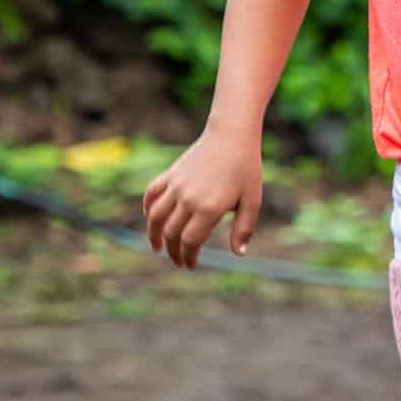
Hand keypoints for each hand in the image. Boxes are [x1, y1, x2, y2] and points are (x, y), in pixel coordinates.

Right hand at [141, 130, 262, 268]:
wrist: (232, 135)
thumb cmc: (246, 167)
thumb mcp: (253, 200)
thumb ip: (244, 228)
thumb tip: (238, 254)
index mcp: (209, 208)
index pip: (190, 241)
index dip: (188, 257)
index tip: (190, 266)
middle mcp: (188, 199)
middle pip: (172, 233)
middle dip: (173, 251)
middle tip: (179, 261)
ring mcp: (177, 185)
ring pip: (155, 217)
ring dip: (153, 235)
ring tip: (157, 247)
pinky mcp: (171, 174)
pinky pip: (152, 194)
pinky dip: (147, 207)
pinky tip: (151, 218)